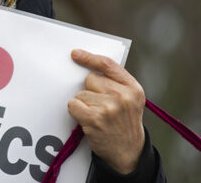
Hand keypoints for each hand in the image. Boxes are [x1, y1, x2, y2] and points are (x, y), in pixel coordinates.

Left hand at [67, 49, 144, 173]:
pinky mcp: (95, 118)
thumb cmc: (124, 122)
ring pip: (80, 93)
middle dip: (90, 90)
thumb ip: (115, 82)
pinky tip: (88, 120)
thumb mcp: (130, 99)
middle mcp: (123, 96)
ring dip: (84, 104)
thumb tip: (87, 66)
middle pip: (90, 79)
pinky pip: (73, 104)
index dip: (89, 57)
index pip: (107, 64)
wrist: (128, 152)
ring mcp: (109, 107)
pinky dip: (76, 112)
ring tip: (97, 116)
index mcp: (133, 87)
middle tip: (101, 106)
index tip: (75, 54)